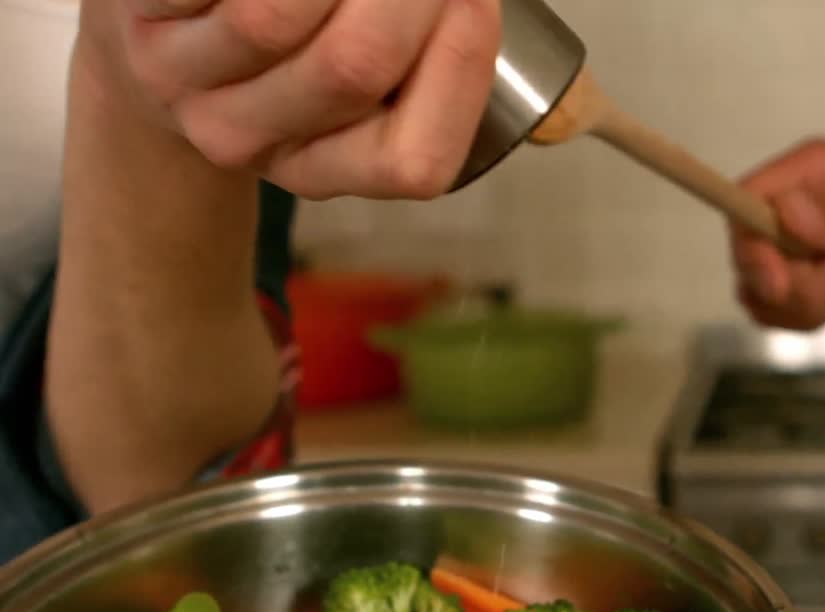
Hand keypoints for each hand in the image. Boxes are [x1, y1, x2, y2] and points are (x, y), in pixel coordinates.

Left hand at [77, 0, 500, 199]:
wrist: (158, 33)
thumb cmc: (290, 43)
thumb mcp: (371, 88)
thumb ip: (437, 66)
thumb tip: (471, 13)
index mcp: (322, 169)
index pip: (416, 161)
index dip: (462, 66)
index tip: (476, 2)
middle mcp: (247, 139)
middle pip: (354, 63)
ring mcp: (181, 79)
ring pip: (275, 13)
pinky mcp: (134, 12)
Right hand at [729, 139, 824, 332]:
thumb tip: (787, 210)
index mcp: (813, 170)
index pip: (747, 197)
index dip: (751, 243)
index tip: (780, 281)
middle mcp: (791, 201)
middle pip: (745, 249)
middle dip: (790, 284)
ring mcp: (787, 243)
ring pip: (754, 286)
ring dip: (803, 304)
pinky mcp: (789, 279)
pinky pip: (766, 310)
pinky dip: (801, 319)